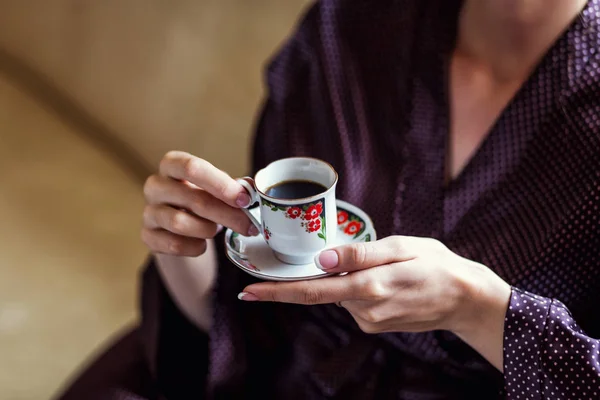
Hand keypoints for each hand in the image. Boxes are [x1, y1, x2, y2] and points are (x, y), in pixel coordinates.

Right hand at [141, 151, 257, 255]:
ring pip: (180, 223)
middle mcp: (155, 185)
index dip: (221, 184)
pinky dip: (195, 247)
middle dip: (227, 214)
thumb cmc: (201, 198)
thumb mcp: (217, 188)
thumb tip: (251, 189)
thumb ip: (234, 187)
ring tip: (216, 230)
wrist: (179, 226)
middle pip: (193, 199)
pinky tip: (202, 244)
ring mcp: (149, 211)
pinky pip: (174, 245)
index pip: (192, 168)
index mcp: (172, 165)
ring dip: (208, 229)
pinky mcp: (148, 236)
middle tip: (249, 226)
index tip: (244, 200)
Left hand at [239, 236, 510, 369]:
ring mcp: (370, 321)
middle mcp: (365, 310)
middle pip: (321, 291)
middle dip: (305, 280)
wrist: (466, 299)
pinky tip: (380, 278)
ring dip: (340, 279)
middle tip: (295, 269)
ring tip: (378, 264)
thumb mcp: (401, 247)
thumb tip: (323, 259)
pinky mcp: (375, 324)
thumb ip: (360, 255)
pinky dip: (354, 288)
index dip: (277, 292)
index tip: (248, 291)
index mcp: (368, 288)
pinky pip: (353, 302)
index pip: (311, 292)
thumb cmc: (437, 266)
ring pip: (339, 295)